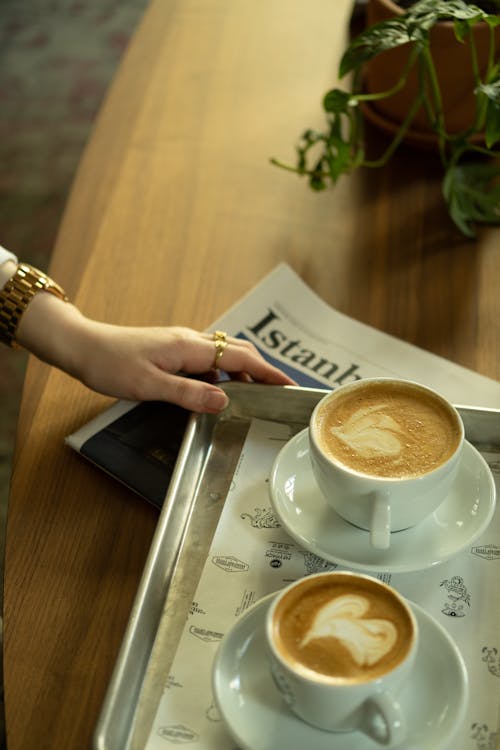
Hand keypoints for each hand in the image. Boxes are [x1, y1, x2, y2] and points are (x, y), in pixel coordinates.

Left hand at [16, 295, 295, 411]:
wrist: (83, 346)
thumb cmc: (110, 364)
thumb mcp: (149, 385)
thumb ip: (188, 393)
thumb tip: (225, 400)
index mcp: (189, 347)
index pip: (239, 358)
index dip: (267, 371)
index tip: (289, 384)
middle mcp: (189, 341)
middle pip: (236, 351)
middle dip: (261, 370)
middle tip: (279, 391)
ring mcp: (181, 344)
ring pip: (222, 355)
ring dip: (241, 372)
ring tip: (255, 395)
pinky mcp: (171, 350)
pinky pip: (206, 360)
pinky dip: (220, 374)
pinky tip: (217, 392)